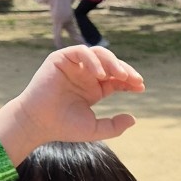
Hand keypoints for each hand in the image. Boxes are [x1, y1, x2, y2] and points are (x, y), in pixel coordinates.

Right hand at [3, 46, 144, 154]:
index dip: (129, 80)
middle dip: (125, 70)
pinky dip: (92, 60)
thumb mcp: (95, 129)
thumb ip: (114, 126)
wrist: (39, 123)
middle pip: (111, 64)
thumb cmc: (64, 127)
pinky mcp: (60, 58)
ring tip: (120, 76)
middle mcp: (86, 74)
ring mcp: (74, 65)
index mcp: (95, 88)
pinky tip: (101, 74)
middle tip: (135, 80)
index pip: (116, 79)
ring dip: (112, 62)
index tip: (141, 86)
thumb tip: (134, 119)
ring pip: (98, 54)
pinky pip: (80, 52)